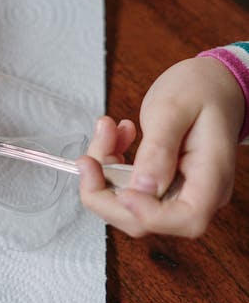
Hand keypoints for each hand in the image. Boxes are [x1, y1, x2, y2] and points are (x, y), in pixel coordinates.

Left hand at [77, 57, 244, 237]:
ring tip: (108, 129)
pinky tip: (117, 136)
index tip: (119, 190)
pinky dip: (110, 165)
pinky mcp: (160, 184)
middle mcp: (197, 193)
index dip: (146, 214)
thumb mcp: (173, 108)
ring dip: (104, 172)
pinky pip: (127, 188)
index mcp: (211, 176)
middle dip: (106, 190)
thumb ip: (159, 148)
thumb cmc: (200, 89)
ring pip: (127, 204)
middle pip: (146, 220)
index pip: (185, 219)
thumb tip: (142, 188)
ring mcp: (178, 191)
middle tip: (90, 155)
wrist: (212, 83)